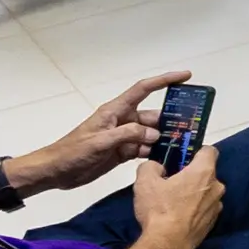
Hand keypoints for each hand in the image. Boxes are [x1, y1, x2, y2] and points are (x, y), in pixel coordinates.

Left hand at [21, 72, 182, 190]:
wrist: (55, 172)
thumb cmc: (73, 151)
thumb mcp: (100, 141)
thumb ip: (129, 135)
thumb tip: (155, 134)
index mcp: (115, 111)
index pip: (143, 89)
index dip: (164, 81)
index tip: (186, 77)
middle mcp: (122, 121)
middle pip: (152, 116)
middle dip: (170, 119)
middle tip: (192, 126)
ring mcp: (123, 138)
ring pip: (150, 134)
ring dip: (165, 139)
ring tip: (184, 144)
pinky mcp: (122, 153)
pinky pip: (144, 150)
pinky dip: (155, 153)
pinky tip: (167, 158)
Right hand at [128, 141, 224, 248]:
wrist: (168, 245)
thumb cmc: (159, 210)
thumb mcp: (145, 182)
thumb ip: (151, 166)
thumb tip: (157, 167)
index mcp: (204, 172)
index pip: (209, 150)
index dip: (195, 151)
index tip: (182, 157)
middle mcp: (217, 187)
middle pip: (206, 172)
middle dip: (191, 174)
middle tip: (171, 180)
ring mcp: (217, 206)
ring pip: (206, 192)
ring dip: (194, 192)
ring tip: (173, 201)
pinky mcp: (213, 222)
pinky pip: (205, 208)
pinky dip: (195, 208)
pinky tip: (179, 215)